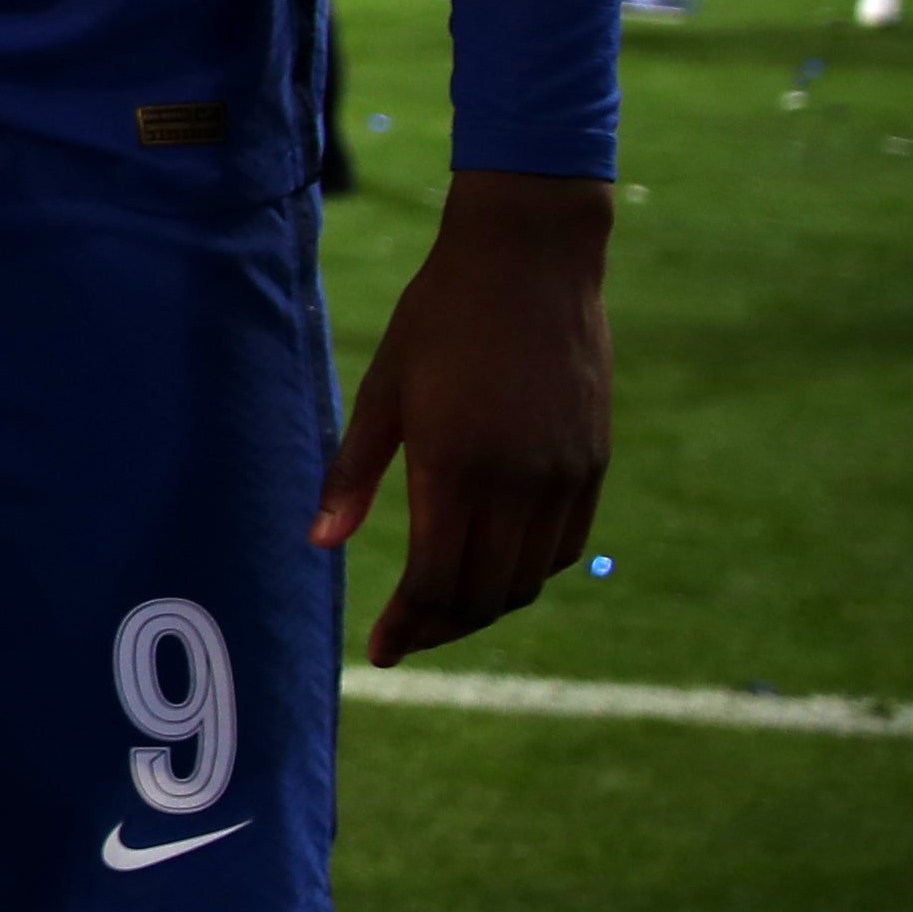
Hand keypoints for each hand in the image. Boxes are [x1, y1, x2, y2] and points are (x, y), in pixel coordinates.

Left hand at [317, 169, 613, 663]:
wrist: (531, 261)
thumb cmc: (439, 318)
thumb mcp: (383, 392)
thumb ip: (352, 474)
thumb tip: (319, 543)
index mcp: (457, 466)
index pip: (437, 583)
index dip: (408, 626)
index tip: (382, 651)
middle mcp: (520, 482)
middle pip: (487, 595)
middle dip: (442, 626)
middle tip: (405, 634)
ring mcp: (566, 475)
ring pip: (530, 579)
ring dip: (486, 605)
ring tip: (443, 606)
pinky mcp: (593, 462)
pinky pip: (565, 546)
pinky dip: (527, 570)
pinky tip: (492, 564)